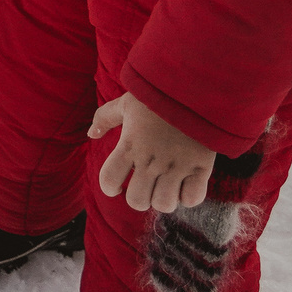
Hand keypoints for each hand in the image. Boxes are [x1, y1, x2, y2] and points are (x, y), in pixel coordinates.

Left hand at [90, 94, 215, 212]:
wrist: (196, 86)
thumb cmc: (158, 94)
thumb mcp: (126, 102)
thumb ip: (105, 117)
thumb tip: (90, 134)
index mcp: (129, 144)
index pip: (109, 180)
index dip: (109, 187)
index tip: (116, 185)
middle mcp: (150, 159)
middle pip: (137, 201)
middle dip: (139, 198)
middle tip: (145, 186)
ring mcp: (176, 165)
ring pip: (164, 204)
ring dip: (163, 199)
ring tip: (166, 187)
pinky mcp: (200, 167)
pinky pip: (192, 199)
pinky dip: (187, 197)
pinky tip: (185, 184)